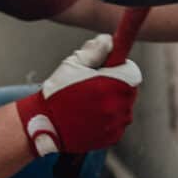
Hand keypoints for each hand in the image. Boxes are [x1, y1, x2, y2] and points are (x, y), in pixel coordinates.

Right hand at [15, 34, 141, 156]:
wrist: (45, 126)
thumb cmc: (56, 93)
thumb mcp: (72, 65)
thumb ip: (94, 50)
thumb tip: (109, 40)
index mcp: (110, 86)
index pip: (132, 72)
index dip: (121, 68)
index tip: (108, 69)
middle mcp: (117, 106)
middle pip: (130, 89)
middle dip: (117, 84)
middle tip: (95, 85)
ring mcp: (116, 124)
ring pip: (124, 106)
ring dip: (114, 102)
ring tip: (90, 103)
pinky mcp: (112, 137)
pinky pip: (118, 122)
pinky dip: (109, 118)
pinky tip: (90, 116)